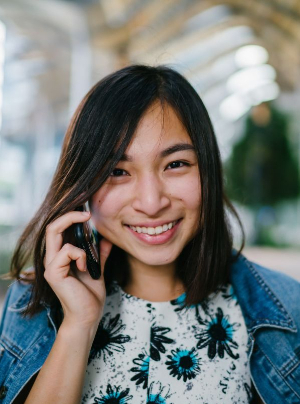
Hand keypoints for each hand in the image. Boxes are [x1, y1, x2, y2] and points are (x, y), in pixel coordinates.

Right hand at [44, 211, 111, 331]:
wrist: (88, 316)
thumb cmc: (90, 295)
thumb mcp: (97, 269)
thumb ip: (99, 254)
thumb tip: (107, 238)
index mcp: (60, 257)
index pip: (57, 229)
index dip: (70, 217)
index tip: (88, 214)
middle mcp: (51, 259)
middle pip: (51, 227)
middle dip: (69, 216)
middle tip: (87, 214)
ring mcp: (50, 266)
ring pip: (55, 233)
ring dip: (79, 243)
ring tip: (88, 262)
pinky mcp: (53, 272)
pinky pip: (67, 250)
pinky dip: (80, 256)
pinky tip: (84, 269)